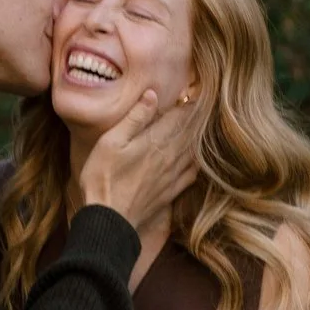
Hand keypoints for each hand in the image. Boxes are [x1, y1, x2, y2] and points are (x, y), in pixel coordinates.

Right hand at [78, 82, 205, 234]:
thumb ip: (135, 118)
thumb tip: (153, 94)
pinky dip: (197, 162)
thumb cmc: (103, 178)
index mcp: (156, 141)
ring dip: (200, 137)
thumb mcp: (111, 142)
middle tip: (205, 103)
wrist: (109, 220)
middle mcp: (170, 157)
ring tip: (203, 125)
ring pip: (194, 151)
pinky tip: (196, 159)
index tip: (197, 90)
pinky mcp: (170, 192)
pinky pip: (192, 173)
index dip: (191, 102)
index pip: (181, 116)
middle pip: (191, 132)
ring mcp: (172, 176)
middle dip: (198, 116)